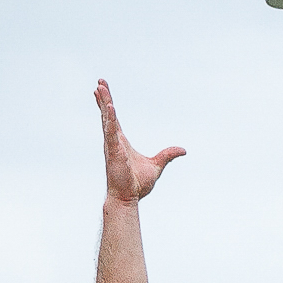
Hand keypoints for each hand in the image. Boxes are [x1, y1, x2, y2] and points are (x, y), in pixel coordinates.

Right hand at [95, 80, 184, 202]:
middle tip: (99, 83)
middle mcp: (114, 141)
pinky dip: (110, 120)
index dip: (108, 105)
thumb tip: (183, 151)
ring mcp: (112, 146)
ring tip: (99, 88)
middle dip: (103, 99)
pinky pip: (111, 133)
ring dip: (103, 104)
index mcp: (121, 142)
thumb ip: (167, 155)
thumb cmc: (137, 185)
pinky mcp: (113, 152)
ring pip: (107, 120)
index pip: (114, 120)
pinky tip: (110, 108)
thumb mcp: (157, 166)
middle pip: (108, 115)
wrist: (128, 198)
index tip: (102, 91)